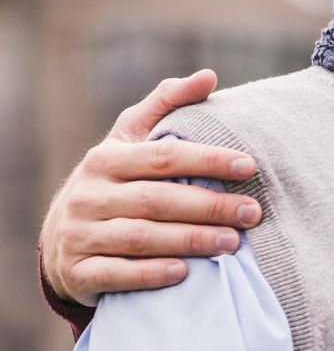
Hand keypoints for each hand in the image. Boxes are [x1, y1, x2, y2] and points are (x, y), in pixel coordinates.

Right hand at [40, 70, 261, 305]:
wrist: (64, 241)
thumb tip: (209, 76)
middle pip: (157, 200)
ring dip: (190, 240)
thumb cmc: (114, 182)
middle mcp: (89, 195)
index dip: (208, 160)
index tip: (249, 166)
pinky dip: (150, 274)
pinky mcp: (78, 272)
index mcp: (106, 159)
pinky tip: (184, 273)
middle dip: (210, 206)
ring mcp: (80, 234)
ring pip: (140, 237)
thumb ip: (167, 104)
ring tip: (234, 243)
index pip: (164, 157)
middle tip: (253, 213)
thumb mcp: (130, 139)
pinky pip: (117, 274)